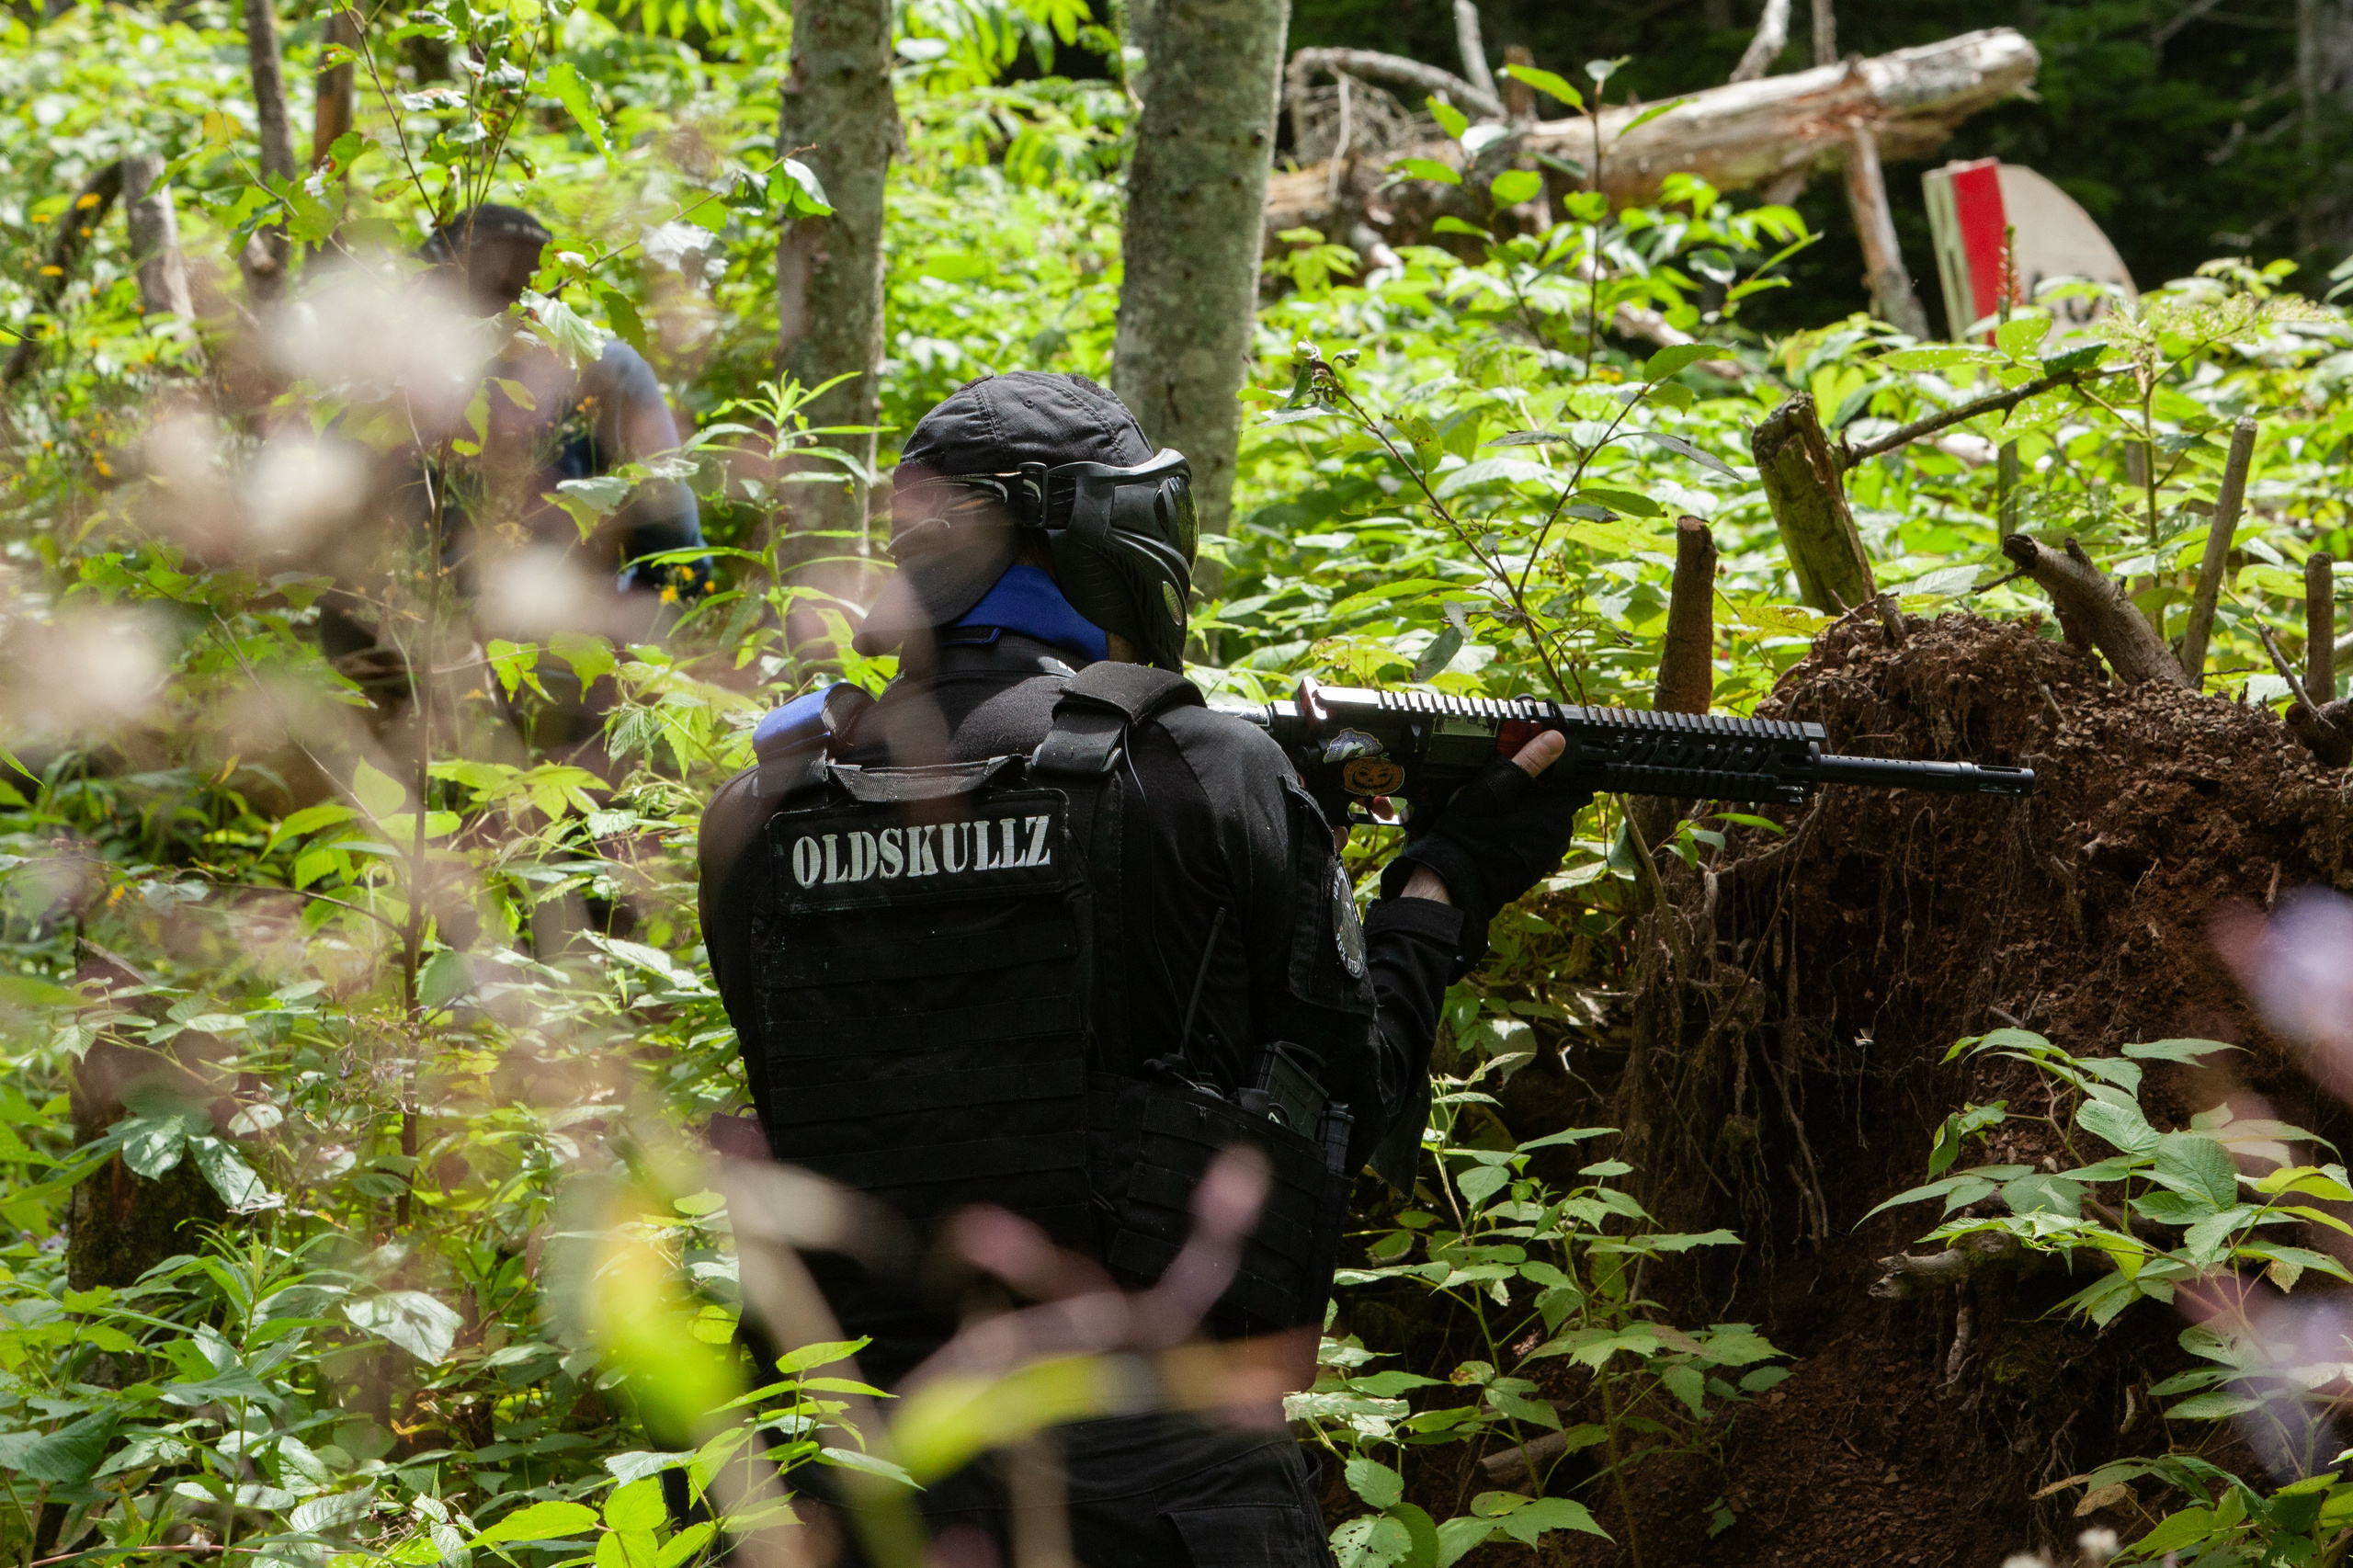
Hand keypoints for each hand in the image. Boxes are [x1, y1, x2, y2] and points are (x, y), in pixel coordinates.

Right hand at [1400, 730, 1564, 904]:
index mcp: (1554, 812)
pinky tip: (1500, 837)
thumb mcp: (1495, 786)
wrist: (1452, 879)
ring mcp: (1545, 858)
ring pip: (1548, 830)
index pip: (1578, 790)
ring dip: (1534, 821)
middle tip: (1512, 793)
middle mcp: (1557, 837)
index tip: (1542, 776)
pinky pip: (1534, 849)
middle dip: (1545, 800)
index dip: (1562, 780)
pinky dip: (1523, 841)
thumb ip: (1529, 761)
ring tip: (1503, 815)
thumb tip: (1556, 739)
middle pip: (1562, 809)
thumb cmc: (1471, 831)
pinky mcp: (1532, 872)